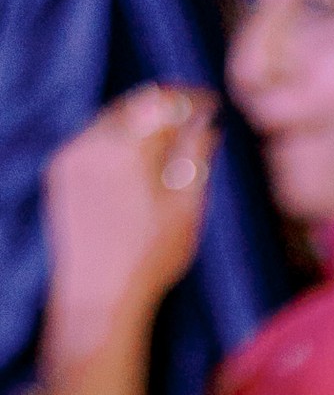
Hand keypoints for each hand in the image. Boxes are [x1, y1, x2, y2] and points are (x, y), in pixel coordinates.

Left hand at [43, 85, 214, 359]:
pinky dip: (116, 139)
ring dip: (140, 121)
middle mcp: (96, 142)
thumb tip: (208, 125)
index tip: (211, 104)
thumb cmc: (149, 261)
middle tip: (192, 114)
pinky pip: (92, 138)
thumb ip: (196, 160)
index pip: (166, 102)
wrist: (97, 296)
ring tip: (165, 137)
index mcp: (131, 148)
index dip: (192, 99)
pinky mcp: (60, 168)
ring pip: (112, 118)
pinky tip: (134, 160)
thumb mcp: (185, 211)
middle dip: (165, 105)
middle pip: (136, 103)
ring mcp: (73, 153)